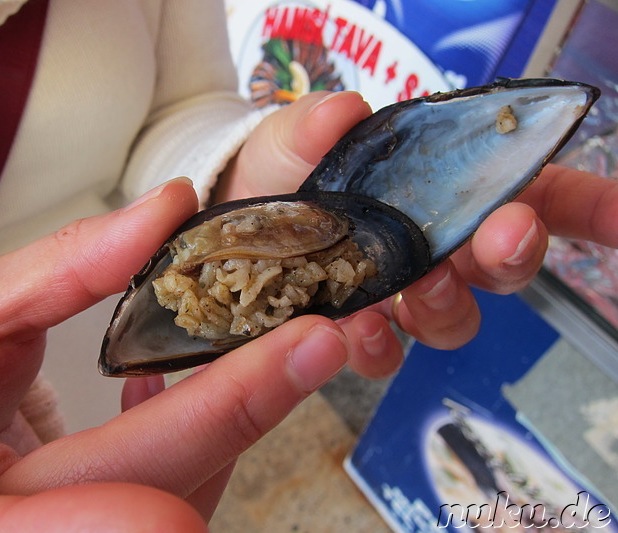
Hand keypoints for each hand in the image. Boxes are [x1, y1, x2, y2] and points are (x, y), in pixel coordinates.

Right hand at [0, 178, 368, 532]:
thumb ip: (62, 270)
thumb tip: (165, 213)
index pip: (25, 525)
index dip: (102, 517)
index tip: (179, 506)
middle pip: (133, 494)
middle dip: (228, 422)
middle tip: (311, 347)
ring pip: (179, 494)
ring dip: (236, 417)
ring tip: (281, 345)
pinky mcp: (116, 528)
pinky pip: (186, 488)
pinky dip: (212, 431)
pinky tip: (199, 380)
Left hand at [217, 91, 617, 368]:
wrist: (229, 229)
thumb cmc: (277, 178)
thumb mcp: (290, 144)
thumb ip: (313, 128)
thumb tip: (344, 109)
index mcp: (442, 193)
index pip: (533, 196)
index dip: (590, 209)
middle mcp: (436, 249)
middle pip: (504, 265)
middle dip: (510, 254)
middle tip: (498, 239)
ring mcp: (401, 298)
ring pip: (454, 318)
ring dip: (443, 306)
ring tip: (410, 290)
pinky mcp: (362, 334)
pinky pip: (387, 355)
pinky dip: (376, 345)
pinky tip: (353, 329)